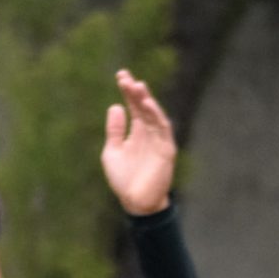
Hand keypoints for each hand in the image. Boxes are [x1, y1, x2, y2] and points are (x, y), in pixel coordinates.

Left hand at [101, 70, 176, 216]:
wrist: (136, 202)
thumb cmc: (124, 179)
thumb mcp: (112, 152)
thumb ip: (114, 130)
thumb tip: (115, 106)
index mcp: (136, 131)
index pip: (133, 106)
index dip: (128, 91)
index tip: (121, 75)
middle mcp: (149, 132)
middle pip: (143, 106)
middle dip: (135, 91)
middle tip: (126, 77)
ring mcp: (158, 139)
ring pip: (153, 114)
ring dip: (146, 100)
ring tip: (137, 86)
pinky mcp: (166, 149)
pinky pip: (162, 128)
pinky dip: (156, 115)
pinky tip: (147, 104)